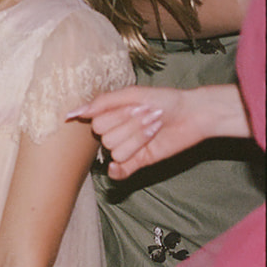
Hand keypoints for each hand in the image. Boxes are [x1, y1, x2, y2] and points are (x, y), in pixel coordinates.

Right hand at [72, 83, 249, 178]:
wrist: (192, 113)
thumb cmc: (164, 99)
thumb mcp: (131, 93)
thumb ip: (102, 102)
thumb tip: (74, 113)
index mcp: (110, 115)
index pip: (97, 124)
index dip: (118, 117)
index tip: (138, 106)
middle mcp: (116, 132)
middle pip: (106, 139)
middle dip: (130, 127)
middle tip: (149, 116)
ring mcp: (127, 148)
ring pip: (116, 153)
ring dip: (138, 140)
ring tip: (154, 128)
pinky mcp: (139, 162)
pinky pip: (119, 172)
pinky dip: (117, 171)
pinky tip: (118, 166)